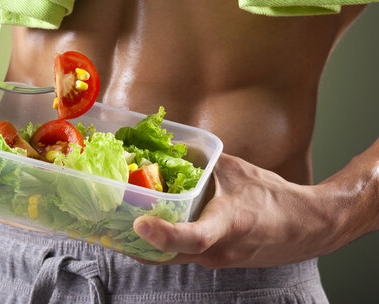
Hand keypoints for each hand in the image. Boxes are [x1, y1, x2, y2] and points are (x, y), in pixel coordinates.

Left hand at [132, 153, 334, 268]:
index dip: (162, 235)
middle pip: (167, 255)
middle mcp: (218, 251)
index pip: (192, 238)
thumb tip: (171, 151)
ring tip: (118, 224)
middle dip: (133, 244)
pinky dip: (162, 243)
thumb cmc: (276, 197)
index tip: (138, 225)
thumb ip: (203, 163)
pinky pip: (182, 255)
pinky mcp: (215, 261)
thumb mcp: (238, 170)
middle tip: (104, 225)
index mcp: (229, 226)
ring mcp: (216, 260)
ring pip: (171, 258)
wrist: (308, 227)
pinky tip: (150, 225)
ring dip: (144, 245)